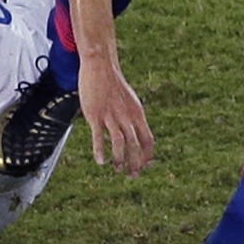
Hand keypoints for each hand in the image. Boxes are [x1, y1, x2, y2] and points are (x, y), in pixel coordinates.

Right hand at [77, 59, 153, 177]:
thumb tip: (137, 131)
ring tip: (117, 169)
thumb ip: (133, 117)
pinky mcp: (95, 115)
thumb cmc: (113, 85)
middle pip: (135, 145)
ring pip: (119, 143)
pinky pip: (99, 137)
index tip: (145, 166)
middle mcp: (126, 117)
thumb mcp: (130, 101)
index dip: (148, 155)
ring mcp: (111, 116)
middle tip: (133, 175)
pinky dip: (100, 150)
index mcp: (137, 114)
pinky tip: (101, 161)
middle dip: (135, 163)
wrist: (100, 67)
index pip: (148, 139)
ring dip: (120, 159)